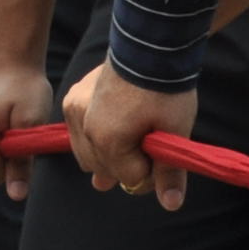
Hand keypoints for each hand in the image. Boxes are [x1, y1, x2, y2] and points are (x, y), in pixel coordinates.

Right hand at [0, 50, 58, 200]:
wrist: (10, 56)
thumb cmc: (23, 84)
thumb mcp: (30, 122)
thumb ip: (21, 163)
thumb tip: (16, 195)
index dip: (15, 162)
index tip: (21, 136)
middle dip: (4, 160)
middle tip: (16, 131)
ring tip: (9, 127)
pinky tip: (0, 126)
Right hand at [64, 65, 196, 206]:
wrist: (152, 45)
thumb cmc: (166, 89)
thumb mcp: (175, 131)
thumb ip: (169, 172)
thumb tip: (171, 205)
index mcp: (107, 140)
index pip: (131, 179)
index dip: (153, 169)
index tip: (164, 148)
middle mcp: (83, 128)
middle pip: (107, 171)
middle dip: (131, 164)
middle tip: (152, 139)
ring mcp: (74, 112)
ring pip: (90, 157)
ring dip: (111, 154)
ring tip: (134, 133)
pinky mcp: (73, 99)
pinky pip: (80, 137)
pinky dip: (96, 140)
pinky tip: (115, 126)